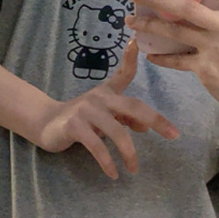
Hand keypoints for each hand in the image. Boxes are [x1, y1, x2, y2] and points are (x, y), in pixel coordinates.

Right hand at [35, 39, 178, 178]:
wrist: (45, 124)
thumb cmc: (80, 119)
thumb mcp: (103, 114)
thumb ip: (125, 117)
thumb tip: (145, 126)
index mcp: (108, 93)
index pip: (124, 74)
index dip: (131, 58)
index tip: (137, 43)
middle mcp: (99, 98)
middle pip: (133, 106)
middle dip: (156, 120)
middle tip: (173, 135)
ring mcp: (86, 111)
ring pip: (117, 132)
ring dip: (129, 153)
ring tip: (134, 169)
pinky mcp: (75, 126)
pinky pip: (97, 146)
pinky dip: (107, 162)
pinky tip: (114, 174)